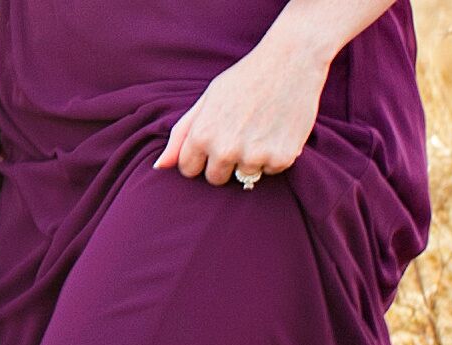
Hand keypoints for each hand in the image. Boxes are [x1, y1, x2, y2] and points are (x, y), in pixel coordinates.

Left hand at [156, 32, 327, 186]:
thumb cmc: (245, 78)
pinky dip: (275, 156)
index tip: (214, 141)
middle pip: (215, 178)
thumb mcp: (206, 100)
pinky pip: (271, 171)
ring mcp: (254, 155)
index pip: (188, 170)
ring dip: (251, 160)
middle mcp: (225, 150)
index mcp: (202, 136)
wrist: (292, 59)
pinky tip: (278, 130)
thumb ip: (181, 135)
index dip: (200, 157)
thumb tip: (159, 166)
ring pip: (244, 176)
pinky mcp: (282, 157)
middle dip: (223, 163)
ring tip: (260, 129)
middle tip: (240, 135)